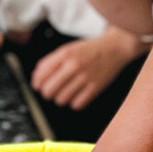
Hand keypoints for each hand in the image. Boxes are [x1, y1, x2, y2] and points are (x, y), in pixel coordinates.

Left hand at [30, 28, 147, 109]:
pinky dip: (75, 102)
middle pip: (49, 91)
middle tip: (53, 90)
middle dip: (48, 93)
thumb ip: (51, 61)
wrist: (116, 47)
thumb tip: (36, 76)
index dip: (37, 84)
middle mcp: (74, 65)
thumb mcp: (69, 48)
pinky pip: (77, 104)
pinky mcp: (96, 87)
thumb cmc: (91, 49)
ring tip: (67, 91)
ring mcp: (85, 77)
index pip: (41, 75)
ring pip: (61, 100)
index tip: (39, 85)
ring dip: (61, 98)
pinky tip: (78, 94)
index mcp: (65, 54)